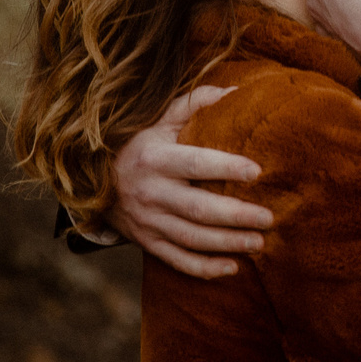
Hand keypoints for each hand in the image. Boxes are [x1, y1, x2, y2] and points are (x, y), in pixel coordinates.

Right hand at [105, 85, 272, 277]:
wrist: (91, 180)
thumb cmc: (138, 144)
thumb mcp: (159, 120)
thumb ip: (196, 104)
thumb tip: (235, 93)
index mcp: (156, 158)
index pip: (195, 164)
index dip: (226, 168)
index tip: (257, 171)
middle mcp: (151, 192)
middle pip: (198, 209)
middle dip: (236, 216)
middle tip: (269, 218)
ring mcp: (148, 221)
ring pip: (192, 238)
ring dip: (227, 244)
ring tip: (259, 243)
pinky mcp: (147, 242)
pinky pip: (177, 260)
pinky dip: (204, 269)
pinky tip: (232, 268)